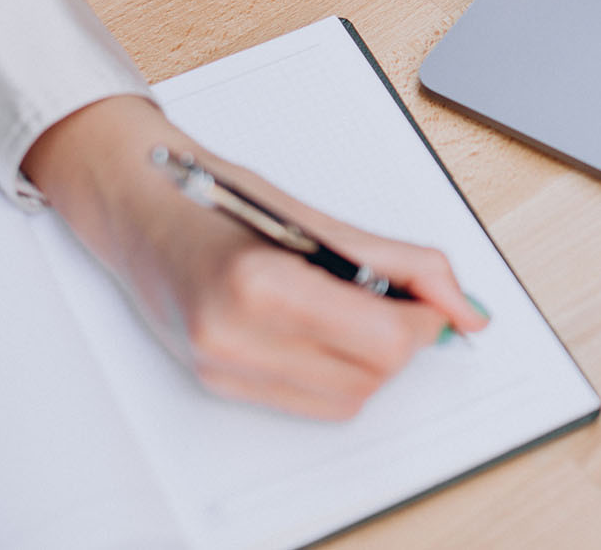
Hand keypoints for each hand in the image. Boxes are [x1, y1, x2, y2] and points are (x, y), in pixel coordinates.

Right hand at [22, 96, 488, 419]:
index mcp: (259, 284)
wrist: (137, 207)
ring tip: (368, 309)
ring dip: (376, 360)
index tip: (437, 297)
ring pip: (348, 398)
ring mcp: (221, 366)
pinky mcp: (219, 382)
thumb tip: (463, 306)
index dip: (427, 320)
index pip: (383, 338)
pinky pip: (312, 404)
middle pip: (371, 374)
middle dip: (406, 339)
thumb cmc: (217, 197)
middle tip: (409, 300)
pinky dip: (342, 372)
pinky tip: (335, 331)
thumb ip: (400, 262)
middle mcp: (233, 335)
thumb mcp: (318, 218)